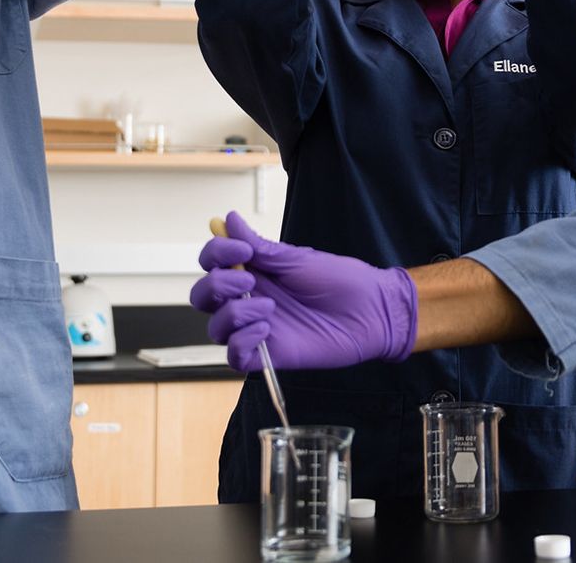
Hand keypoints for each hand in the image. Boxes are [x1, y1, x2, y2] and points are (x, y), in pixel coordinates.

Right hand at [189, 212, 416, 370]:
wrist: (372, 312)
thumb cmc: (341, 282)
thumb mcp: (298, 259)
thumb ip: (259, 246)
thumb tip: (227, 219)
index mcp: (255, 271)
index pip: (213, 263)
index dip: (215, 253)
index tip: (240, 249)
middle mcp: (250, 298)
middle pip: (204, 297)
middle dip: (216, 286)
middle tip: (249, 280)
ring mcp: (257, 327)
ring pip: (215, 328)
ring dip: (234, 314)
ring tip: (269, 308)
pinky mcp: (268, 354)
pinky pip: (233, 356)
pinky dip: (241, 342)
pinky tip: (266, 329)